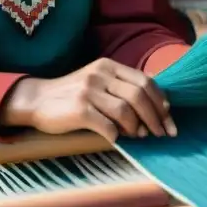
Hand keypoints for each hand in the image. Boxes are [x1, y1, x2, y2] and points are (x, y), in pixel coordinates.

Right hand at [0, 58, 176, 142]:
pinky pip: (107, 125)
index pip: (145, 81)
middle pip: (139, 95)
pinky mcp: (79, 109)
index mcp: (109, 66)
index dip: (161, 101)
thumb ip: (123, 84)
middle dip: (156, 117)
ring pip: (126, 111)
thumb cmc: (72, 94)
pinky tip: (118, 140)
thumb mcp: (99, 81)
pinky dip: (117, 135)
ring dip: (137, 128)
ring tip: (140, 137)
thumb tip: (156, 91)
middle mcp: (101, 74)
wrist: (37, 100)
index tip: (169, 119)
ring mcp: (89, 90)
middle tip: (162, 134)